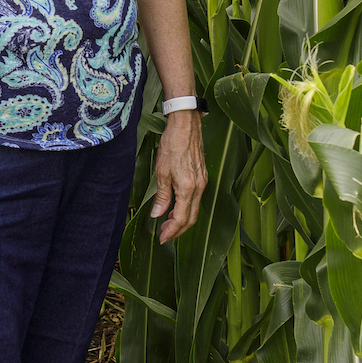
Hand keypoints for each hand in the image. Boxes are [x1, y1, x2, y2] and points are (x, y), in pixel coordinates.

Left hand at [151, 109, 206, 242]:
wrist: (186, 125)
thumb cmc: (172, 145)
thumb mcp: (162, 172)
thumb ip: (162, 196)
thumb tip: (157, 214)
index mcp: (189, 188)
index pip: (182, 218)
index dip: (172, 231)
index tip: (162, 238)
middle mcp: (200, 187)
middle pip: (192, 218)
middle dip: (179, 230)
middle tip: (165, 235)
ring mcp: (204, 182)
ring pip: (195, 208)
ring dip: (183, 219)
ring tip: (168, 223)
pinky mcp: (203, 176)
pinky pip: (197, 199)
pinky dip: (187, 207)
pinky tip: (177, 207)